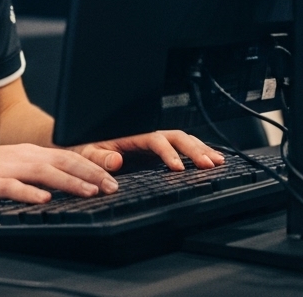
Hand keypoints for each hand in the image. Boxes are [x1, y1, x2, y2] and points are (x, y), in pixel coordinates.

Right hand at [0, 144, 118, 207]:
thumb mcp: (9, 165)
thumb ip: (34, 172)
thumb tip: (62, 184)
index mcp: (27, 153)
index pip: (67, 158)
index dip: (92, 167)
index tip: (112, 179)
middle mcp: (21, 157)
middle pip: (62, 162)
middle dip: (90, 174)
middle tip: (111, 187)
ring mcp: (5, 169)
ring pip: (44, 173)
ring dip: (69, 183)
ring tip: (89, 192)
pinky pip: (13, 188)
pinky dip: (30, 193)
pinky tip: (44, 200)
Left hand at [71, 130, 225, 172]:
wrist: (83, 143)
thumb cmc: (86, 146)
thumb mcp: (88, 151)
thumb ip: (99, 156)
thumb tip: (115, 160)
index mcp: (134, 133)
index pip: (157, 140)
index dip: (169, 154)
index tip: (179, 168)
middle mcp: (148, 134)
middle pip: (177, 137)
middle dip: (195, 150)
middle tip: (210, 164)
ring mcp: (154, 142)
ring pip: (184, 140)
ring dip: (202, 149)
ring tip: (219, 162)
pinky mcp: (158, 151)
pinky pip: (182, 147)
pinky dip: (198, 151)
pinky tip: (211, 159)